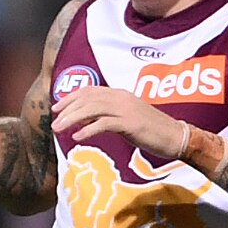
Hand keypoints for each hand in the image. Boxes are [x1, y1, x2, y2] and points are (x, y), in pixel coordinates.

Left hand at [55, 85, 190, 160]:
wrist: (174, 136)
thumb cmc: (149, 129)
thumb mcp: (124, 118)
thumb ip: (105, 115)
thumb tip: (82, 119)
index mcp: (120, 94)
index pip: (89, 90)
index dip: (70, 98)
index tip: (56, 108)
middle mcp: (121, 98)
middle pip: (87, 99)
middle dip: (67, 110)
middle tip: (54, 122)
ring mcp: (126, 110)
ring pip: (92, 109)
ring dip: (72, 119)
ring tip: (59, 129)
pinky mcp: (130, 124)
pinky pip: (104, 124)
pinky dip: (88, 130)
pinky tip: (77, 137)